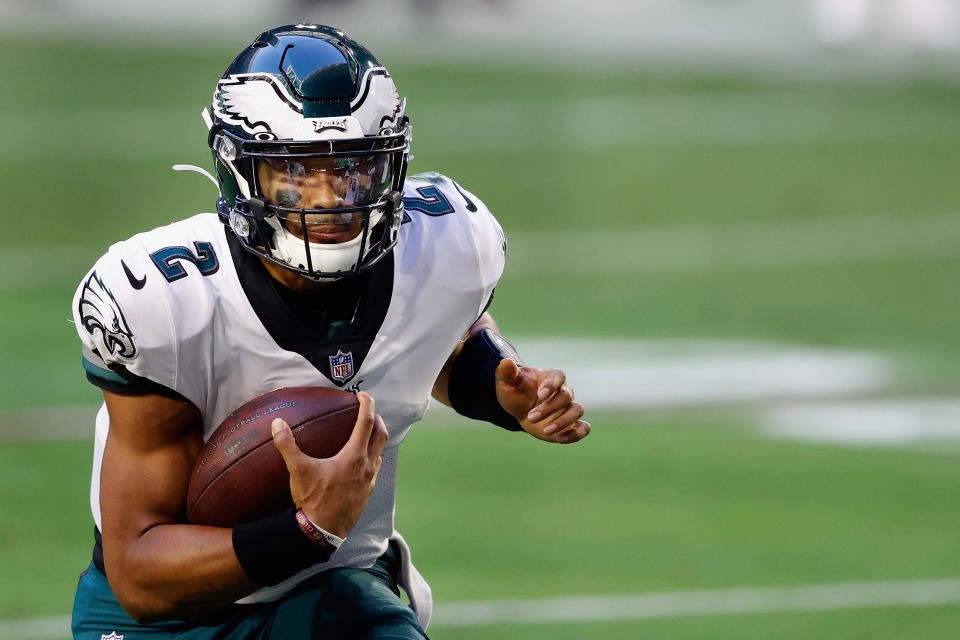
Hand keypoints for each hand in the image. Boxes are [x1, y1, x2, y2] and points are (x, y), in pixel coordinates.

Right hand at [271, 392, 387, 537]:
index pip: (366, 422)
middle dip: (377, 419)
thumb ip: (287, 445)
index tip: (362, 395)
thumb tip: (277, 423)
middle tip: (369, 411)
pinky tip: (360, 463)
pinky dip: (372, 458)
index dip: (367, 405)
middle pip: (381, 435)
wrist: (323, 531)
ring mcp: (370, 480)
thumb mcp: (298, 470)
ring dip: (376, 440)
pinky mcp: (368, 493)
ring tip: (366, 434)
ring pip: (380, 453)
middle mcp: (367, 466)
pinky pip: (375, 469)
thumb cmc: (314, 500)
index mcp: (354, 456)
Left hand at [494, 359, 589, 443]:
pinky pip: (584, 428)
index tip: (540, 395)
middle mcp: (564, 391)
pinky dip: (576, 434)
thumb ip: (506, 372)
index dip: (552, 385)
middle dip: (549, 408)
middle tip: (531, 417)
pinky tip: (560, 439)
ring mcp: (569, 408)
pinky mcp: (571, 424)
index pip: (558, 376)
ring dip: (563, 421)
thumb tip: (506, 362)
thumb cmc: (516, 392)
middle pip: (566, 395)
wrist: (521, 409)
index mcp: (551, 377)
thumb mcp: (507, 382)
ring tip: (546, 430)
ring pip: (577, 410)